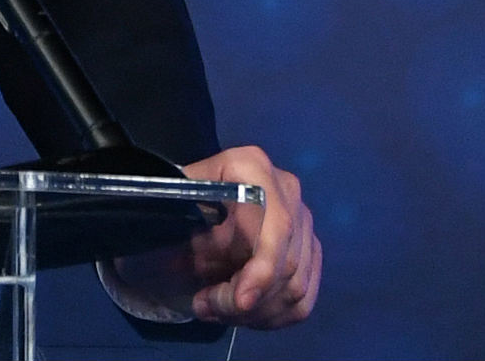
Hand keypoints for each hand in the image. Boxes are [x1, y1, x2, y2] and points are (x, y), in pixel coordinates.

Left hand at [175, 144, 320, 327]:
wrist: (194, 201)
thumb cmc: (180, 200)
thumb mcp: (175, 203)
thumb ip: (188, 226)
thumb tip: (192, 260)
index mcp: (253, 167)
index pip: (277, 227)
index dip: (263, 270)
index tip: (239, 301)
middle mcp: (287, 190)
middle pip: (287, 264)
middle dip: (246, 301)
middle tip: (205, 307)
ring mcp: (303, 221)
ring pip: (296, 287)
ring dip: (255, 313)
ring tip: (214, 310)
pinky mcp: (308, 250)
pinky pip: (304, 299)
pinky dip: (273, 317)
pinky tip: (242, 315)